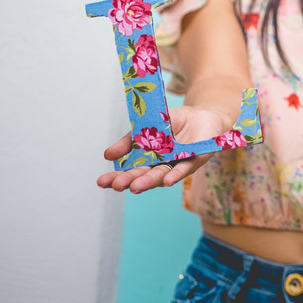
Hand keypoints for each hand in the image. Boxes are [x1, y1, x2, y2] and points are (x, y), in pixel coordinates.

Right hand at [96, 105, 232, 193]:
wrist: (201, 114)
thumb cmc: (172, 122)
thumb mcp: (146, 125)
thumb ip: (129, 140)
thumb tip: (107, 156)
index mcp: (148, 160)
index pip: (130, 171)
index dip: (116, 177)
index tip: (101, 182)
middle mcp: (161, 166)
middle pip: (144, 176)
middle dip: (130, 181)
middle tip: (117, 185)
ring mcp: (177, 165)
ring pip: (161, 175)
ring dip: (149, 181)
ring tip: (135, 187)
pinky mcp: (195, 160)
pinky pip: (184, 169)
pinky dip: (176, 175)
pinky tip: (167, 180)